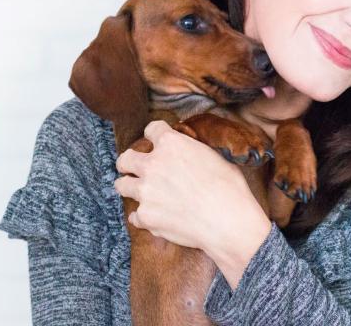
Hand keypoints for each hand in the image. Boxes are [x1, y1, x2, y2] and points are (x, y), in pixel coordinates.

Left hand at [112, 119, 267, 253]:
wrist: (228, 221)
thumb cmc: (229, 188)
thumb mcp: (214, 156)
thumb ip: (192, 151)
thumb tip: (189, 152)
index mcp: (171, 143)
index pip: (151, 129)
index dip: (155, 135)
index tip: (156, 141)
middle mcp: (152, 164)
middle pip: (125, 159)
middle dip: (129, 162)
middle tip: (136, 168)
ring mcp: (145, 191)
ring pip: (122, 185)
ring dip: (131, 188)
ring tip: (143, 193)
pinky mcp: (145, 216)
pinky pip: (134, 215)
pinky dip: (143, 217)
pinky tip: (156, 218)